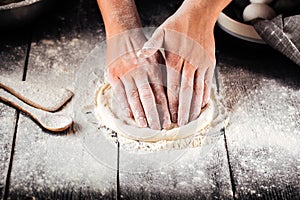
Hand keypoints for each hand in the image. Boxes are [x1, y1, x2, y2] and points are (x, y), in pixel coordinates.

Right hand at [106, 29, 170, 129]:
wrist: (123, 33)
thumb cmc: (143, 48)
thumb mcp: (158, 57)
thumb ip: (163, 75)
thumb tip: (171, 97)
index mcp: (153, 67)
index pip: (161, 92)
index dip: (166, 108)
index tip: (170, 120)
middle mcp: (140, 71)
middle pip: (148, 96)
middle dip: (154, 114)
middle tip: (159, 127)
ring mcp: (126, 73)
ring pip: (133, 97)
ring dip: (139, 112)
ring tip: (145, 125)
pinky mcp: (114, 75)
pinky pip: (119, 92)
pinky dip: (124, 105)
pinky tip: (130, 115)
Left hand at [139, 1, 216, 125]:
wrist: (199, 14)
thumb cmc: (179, 24)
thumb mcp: (162, 31)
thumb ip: (152, 45)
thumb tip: (140, 56)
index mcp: (176, 58)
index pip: (174, 86)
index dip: (172, 102)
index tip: (170, 115)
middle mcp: (190, 64)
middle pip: (187, 91)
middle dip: (184, 110)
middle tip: (181, 124)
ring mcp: (202, 64)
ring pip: (199, 90)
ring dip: (195, 106)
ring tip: (191, 120)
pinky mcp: (209, 63)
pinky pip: (208, 83)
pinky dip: (205, 95)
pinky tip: (203, 105)